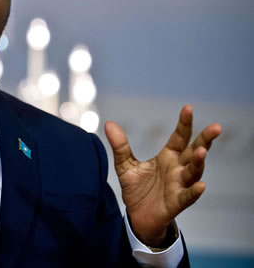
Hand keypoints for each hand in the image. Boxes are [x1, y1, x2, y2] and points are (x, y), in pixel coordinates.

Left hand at [104, 105, 220, 245]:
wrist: (137, 216)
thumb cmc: (137, 189)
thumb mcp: (125, 165)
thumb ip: (120, 146)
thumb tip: (109, 123)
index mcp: (168, 157)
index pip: (179, 137)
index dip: (184, 124)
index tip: (187, 108)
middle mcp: (178, 169)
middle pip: (195, 151)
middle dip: (205, 140)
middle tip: (215, 127)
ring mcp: (179, 185)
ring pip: (193, 171)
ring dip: (199, 162)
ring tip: (202, 151)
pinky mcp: (177, 202)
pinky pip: (188, 196)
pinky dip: (194, 191)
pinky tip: (200, 185)